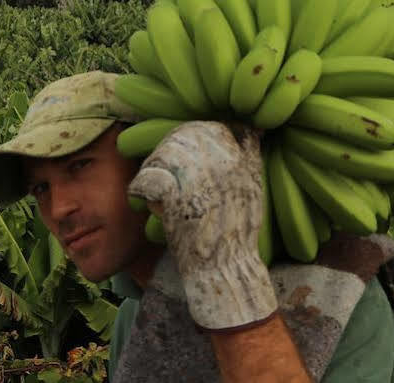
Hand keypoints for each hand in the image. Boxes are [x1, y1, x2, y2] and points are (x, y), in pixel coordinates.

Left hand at [128, 120, 276, 329]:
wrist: (228, 267)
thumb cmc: (238, 230)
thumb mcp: (253, 185)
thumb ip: (249, 153)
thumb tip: (250, 127)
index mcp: (238, 157)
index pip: (208, 128)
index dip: (191, 136)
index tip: (184, 151)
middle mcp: (219, 162)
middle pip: (182, 137)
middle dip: (168, 148)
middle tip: (162, 166)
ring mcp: (197, 179)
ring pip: (163, 154)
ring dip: (152, 166)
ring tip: (150, 183)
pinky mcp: (176, 199)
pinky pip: (149, 179)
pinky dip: (140, 187)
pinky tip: (141, 197)